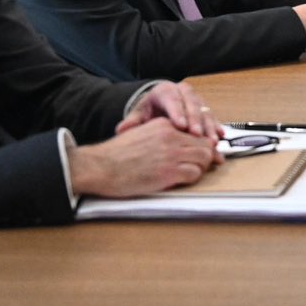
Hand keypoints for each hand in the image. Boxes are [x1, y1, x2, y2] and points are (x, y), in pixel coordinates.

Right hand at [71, 118, 219, 197]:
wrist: (100, 166)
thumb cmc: (115, 155)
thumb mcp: (140, 134)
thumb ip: (160, 136)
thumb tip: (176, 146)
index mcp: (164, 125)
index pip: (194, 131)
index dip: (199, 144)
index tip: (199, 153)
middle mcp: (171, 136)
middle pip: (204, 144)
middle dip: (204, 156)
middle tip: (199, 165)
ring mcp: (172, 153)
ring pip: (204, 157)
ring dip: (200, 167)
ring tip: (189, 173)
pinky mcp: (170, 171)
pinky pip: (195, 173)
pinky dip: (192, 178)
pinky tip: (181, 180)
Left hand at [116, 81, 220, 139]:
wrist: (158, 107)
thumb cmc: (148, 111)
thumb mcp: (138, 115)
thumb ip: (132, 123)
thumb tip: (121, 130)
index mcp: (165, 90)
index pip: (172, 99)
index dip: (178, 112)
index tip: (180, 126)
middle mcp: (183, 92)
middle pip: (192, 104)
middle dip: (195, 120)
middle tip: (196, 134)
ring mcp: (196, 101)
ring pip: (204, 111)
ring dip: (209, 126)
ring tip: (210, 140)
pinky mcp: (205, 111)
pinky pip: (212, 117)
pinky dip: (216, 127)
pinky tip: (220, 136)